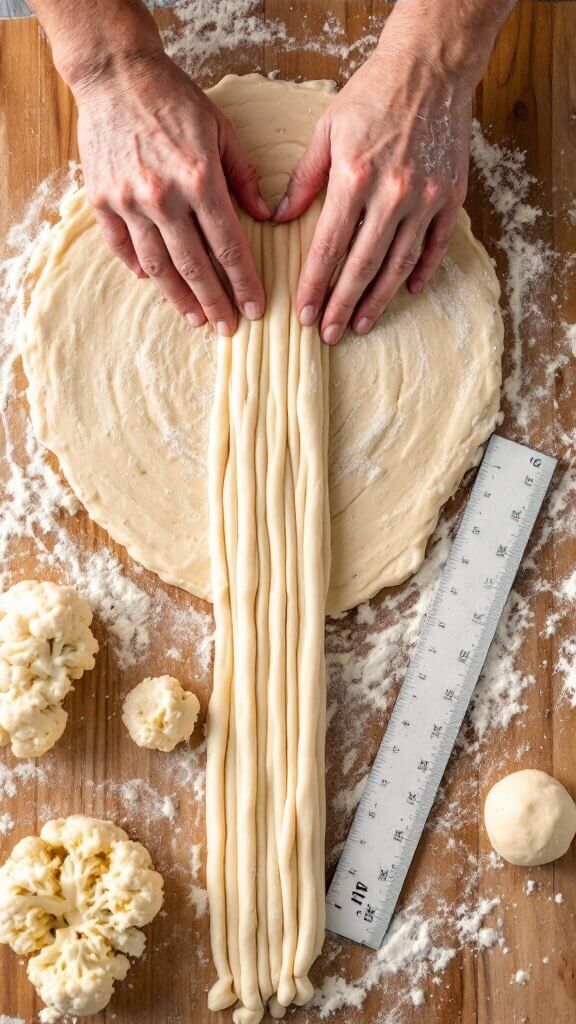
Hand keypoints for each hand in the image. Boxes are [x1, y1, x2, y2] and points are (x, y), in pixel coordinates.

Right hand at [75, 52, 269, 333]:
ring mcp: (129, 200)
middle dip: (215, 302)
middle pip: (194, 265)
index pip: (228, 245)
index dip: (244, 282)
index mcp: (200, 179)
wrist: (116, 75)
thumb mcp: (221, 130)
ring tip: (196, 318)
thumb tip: (266, 217)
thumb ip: (243, 176)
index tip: (255, 308)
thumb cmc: (175, 99)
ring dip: (178, 296)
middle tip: (228, 328)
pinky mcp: (102, 199)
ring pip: (157, 264)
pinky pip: (120, 245)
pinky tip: (153, 281)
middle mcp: (164, 196)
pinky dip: (137, 266)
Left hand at [274, 39, 471, 342]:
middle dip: (342, 305)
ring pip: (398, 264)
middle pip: (362, 266)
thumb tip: (278, 219)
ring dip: (378, 300)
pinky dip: (421, 271)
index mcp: (354, 178)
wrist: (431, 68)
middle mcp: (391, 194)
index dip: (314, 286)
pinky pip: (435, 246)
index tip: (304, 314)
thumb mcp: (327, 129)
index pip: (328, 247)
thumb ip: (303, 179)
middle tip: (329, 334)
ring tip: (361, 325)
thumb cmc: (373, 94)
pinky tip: (407, 291)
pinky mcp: (450, 197)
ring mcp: (425, 198)